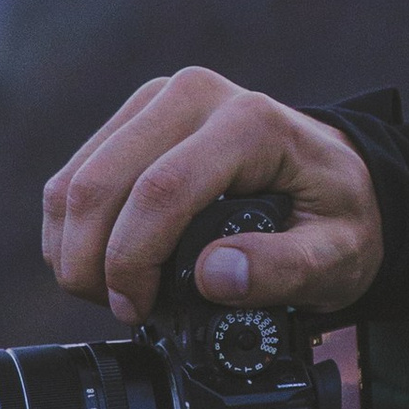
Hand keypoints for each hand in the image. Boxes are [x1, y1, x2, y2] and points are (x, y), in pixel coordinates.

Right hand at [42, 69, 383, 322]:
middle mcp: (195, 97)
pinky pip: (73, 177)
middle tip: (121, 311)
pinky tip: (103, 266)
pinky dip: (71, 231)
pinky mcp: (133, 118)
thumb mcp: (337, 254)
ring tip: (113, 294)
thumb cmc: (337, 215)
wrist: (334, 175)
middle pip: (101, 182)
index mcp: (249, 124)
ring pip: (74, 181)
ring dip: (75, 249)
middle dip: (92, 262)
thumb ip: (285, 268)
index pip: (161, 191)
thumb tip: (214, 276)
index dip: (133, 260)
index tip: (137, 309)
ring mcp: (158, 102)